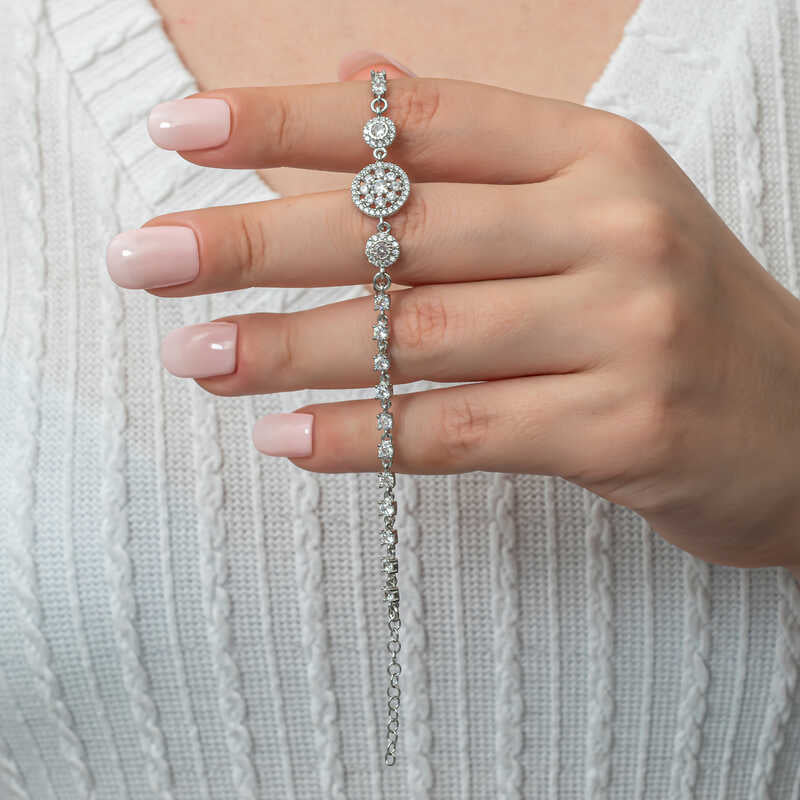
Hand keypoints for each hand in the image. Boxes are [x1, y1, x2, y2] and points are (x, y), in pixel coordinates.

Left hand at [106, 75, 799, 571]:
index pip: (418, 123)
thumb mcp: (596, 207)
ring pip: (420, 335)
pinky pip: (462, 430)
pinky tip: (287, 440)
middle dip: (256, 242)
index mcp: (594, 156)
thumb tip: (353, 79)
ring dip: (291, 347)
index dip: (291, 122)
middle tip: (148, 259)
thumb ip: (477, 151)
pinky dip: (365, 437)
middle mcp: (610, 228)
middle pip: (399, 229)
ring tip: (197, 356)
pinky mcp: (622, 430)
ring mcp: (623, 329)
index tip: (184, 134)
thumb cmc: (675, 310)